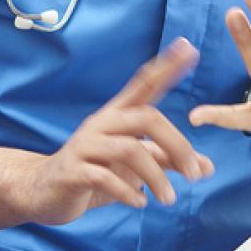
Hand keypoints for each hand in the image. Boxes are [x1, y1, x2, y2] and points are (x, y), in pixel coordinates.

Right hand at [15, 38, 213, 224]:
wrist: (43, 192)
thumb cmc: (94, 174)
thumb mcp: (135, 167)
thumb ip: (167, 162)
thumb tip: (207, 167)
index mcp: (117, 116)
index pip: (144, 84)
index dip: (167, 66)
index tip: (189, 46)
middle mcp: (101, 123)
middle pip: (146, 117)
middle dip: (177, 145)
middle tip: (195, 174)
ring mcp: (85, 145)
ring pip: (129, 149)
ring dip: (156, 176)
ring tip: (169, 199)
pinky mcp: (72, 170)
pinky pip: (104, 176)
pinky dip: (128, 191)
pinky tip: (140, 203)